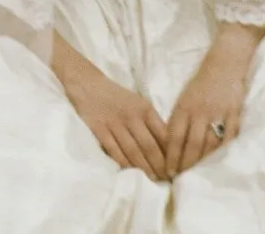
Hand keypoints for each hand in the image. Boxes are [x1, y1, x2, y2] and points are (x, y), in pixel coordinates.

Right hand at [54, 38, 168, 179]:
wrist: (87, 84)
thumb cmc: (116, 96)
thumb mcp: (138, 103)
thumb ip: (151, 121)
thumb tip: (169, 144)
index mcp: (145, 109)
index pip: (163, 134)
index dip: (171, 152)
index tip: (177, 166)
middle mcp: (132, 116)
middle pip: (150, 146)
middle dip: (160, 165)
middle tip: (167, 178)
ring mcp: (114, 123)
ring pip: (133, 151)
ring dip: (144, 168)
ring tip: (153, 179)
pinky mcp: (99, 129)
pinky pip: (114, 150)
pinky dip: (124, 163)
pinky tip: (131, 173)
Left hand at [164, 26, 259, 174]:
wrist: (225, 61)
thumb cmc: (201, 81)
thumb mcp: (184, 98)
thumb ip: (179, 118)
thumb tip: (170, 143)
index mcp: (184, 107)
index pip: (173, 136)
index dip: (170, 155)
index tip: (167, 170)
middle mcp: (199, 111)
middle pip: (191, 144)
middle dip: (185, 164)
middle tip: (180, 178)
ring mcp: (218, 113)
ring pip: (209, 144)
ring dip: (203, 161)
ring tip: (197, 175)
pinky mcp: (234, 113)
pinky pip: (230, 136)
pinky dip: (224, 150)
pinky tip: (219, 162)